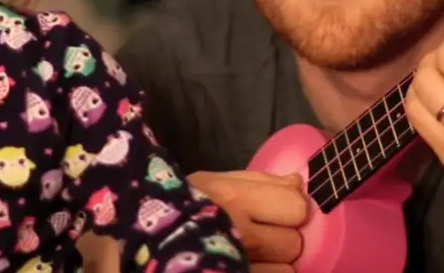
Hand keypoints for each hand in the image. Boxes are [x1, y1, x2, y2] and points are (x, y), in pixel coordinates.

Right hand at [188, 170, 307, 271]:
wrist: (145, 237)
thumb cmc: (180, 206)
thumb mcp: (213, 182)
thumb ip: (259, 181)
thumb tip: (298, 183)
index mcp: (236, 200)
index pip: (296, 207)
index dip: (290, 210)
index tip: (277, 212)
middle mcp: (241, 235)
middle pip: (293, 243)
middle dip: (281, 241)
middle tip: (260, 239)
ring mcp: (239, 263)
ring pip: (286, 270)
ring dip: (273, 266)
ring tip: (251, 258)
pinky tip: (246, 266)